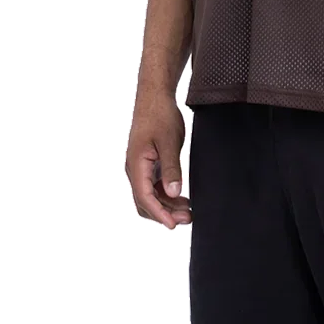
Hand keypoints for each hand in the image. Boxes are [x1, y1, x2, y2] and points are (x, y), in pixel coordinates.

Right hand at [126, 96, 191, 229]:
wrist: (154, 97)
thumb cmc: (160, 116)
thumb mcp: (169, 142)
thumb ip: (171, 168)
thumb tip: (172, 193)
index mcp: (136, 165)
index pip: (144, 197)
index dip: (159, 213)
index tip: (172, 225)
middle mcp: (135, 169)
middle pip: (145, 202)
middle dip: (164, 213)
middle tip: (187, 218)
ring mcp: (141, 168)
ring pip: (150, 196)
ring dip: (167, 206)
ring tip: (188, 212)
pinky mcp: (148, 165)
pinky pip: (154, 187)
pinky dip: (167, 196)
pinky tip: (182, 199)